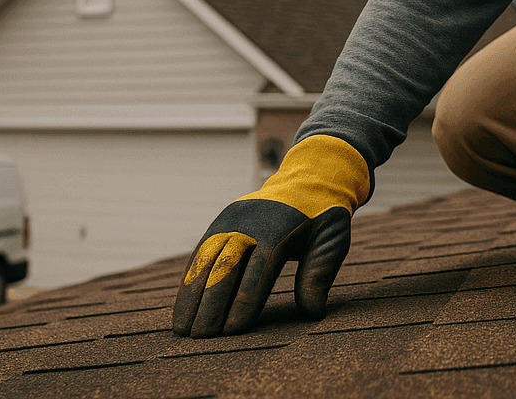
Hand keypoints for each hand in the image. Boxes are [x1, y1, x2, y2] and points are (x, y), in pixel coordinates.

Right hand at [173, 134, 369, 336]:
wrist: (310, 178)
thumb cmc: (324, 217)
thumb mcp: (332, 241)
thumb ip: (319, 274)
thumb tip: (312, 312)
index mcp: (279, 228)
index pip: (258, 271)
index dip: (243, 302)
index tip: (231, 331)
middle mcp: (250, 222)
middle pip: (225, 267)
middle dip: (211, 304)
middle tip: (202, 338)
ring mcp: (232, 220)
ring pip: (205, 260)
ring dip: (191, 295)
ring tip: (182, 329)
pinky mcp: (222, 221)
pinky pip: (201, 253)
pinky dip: (190, 280)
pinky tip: (183, 305)